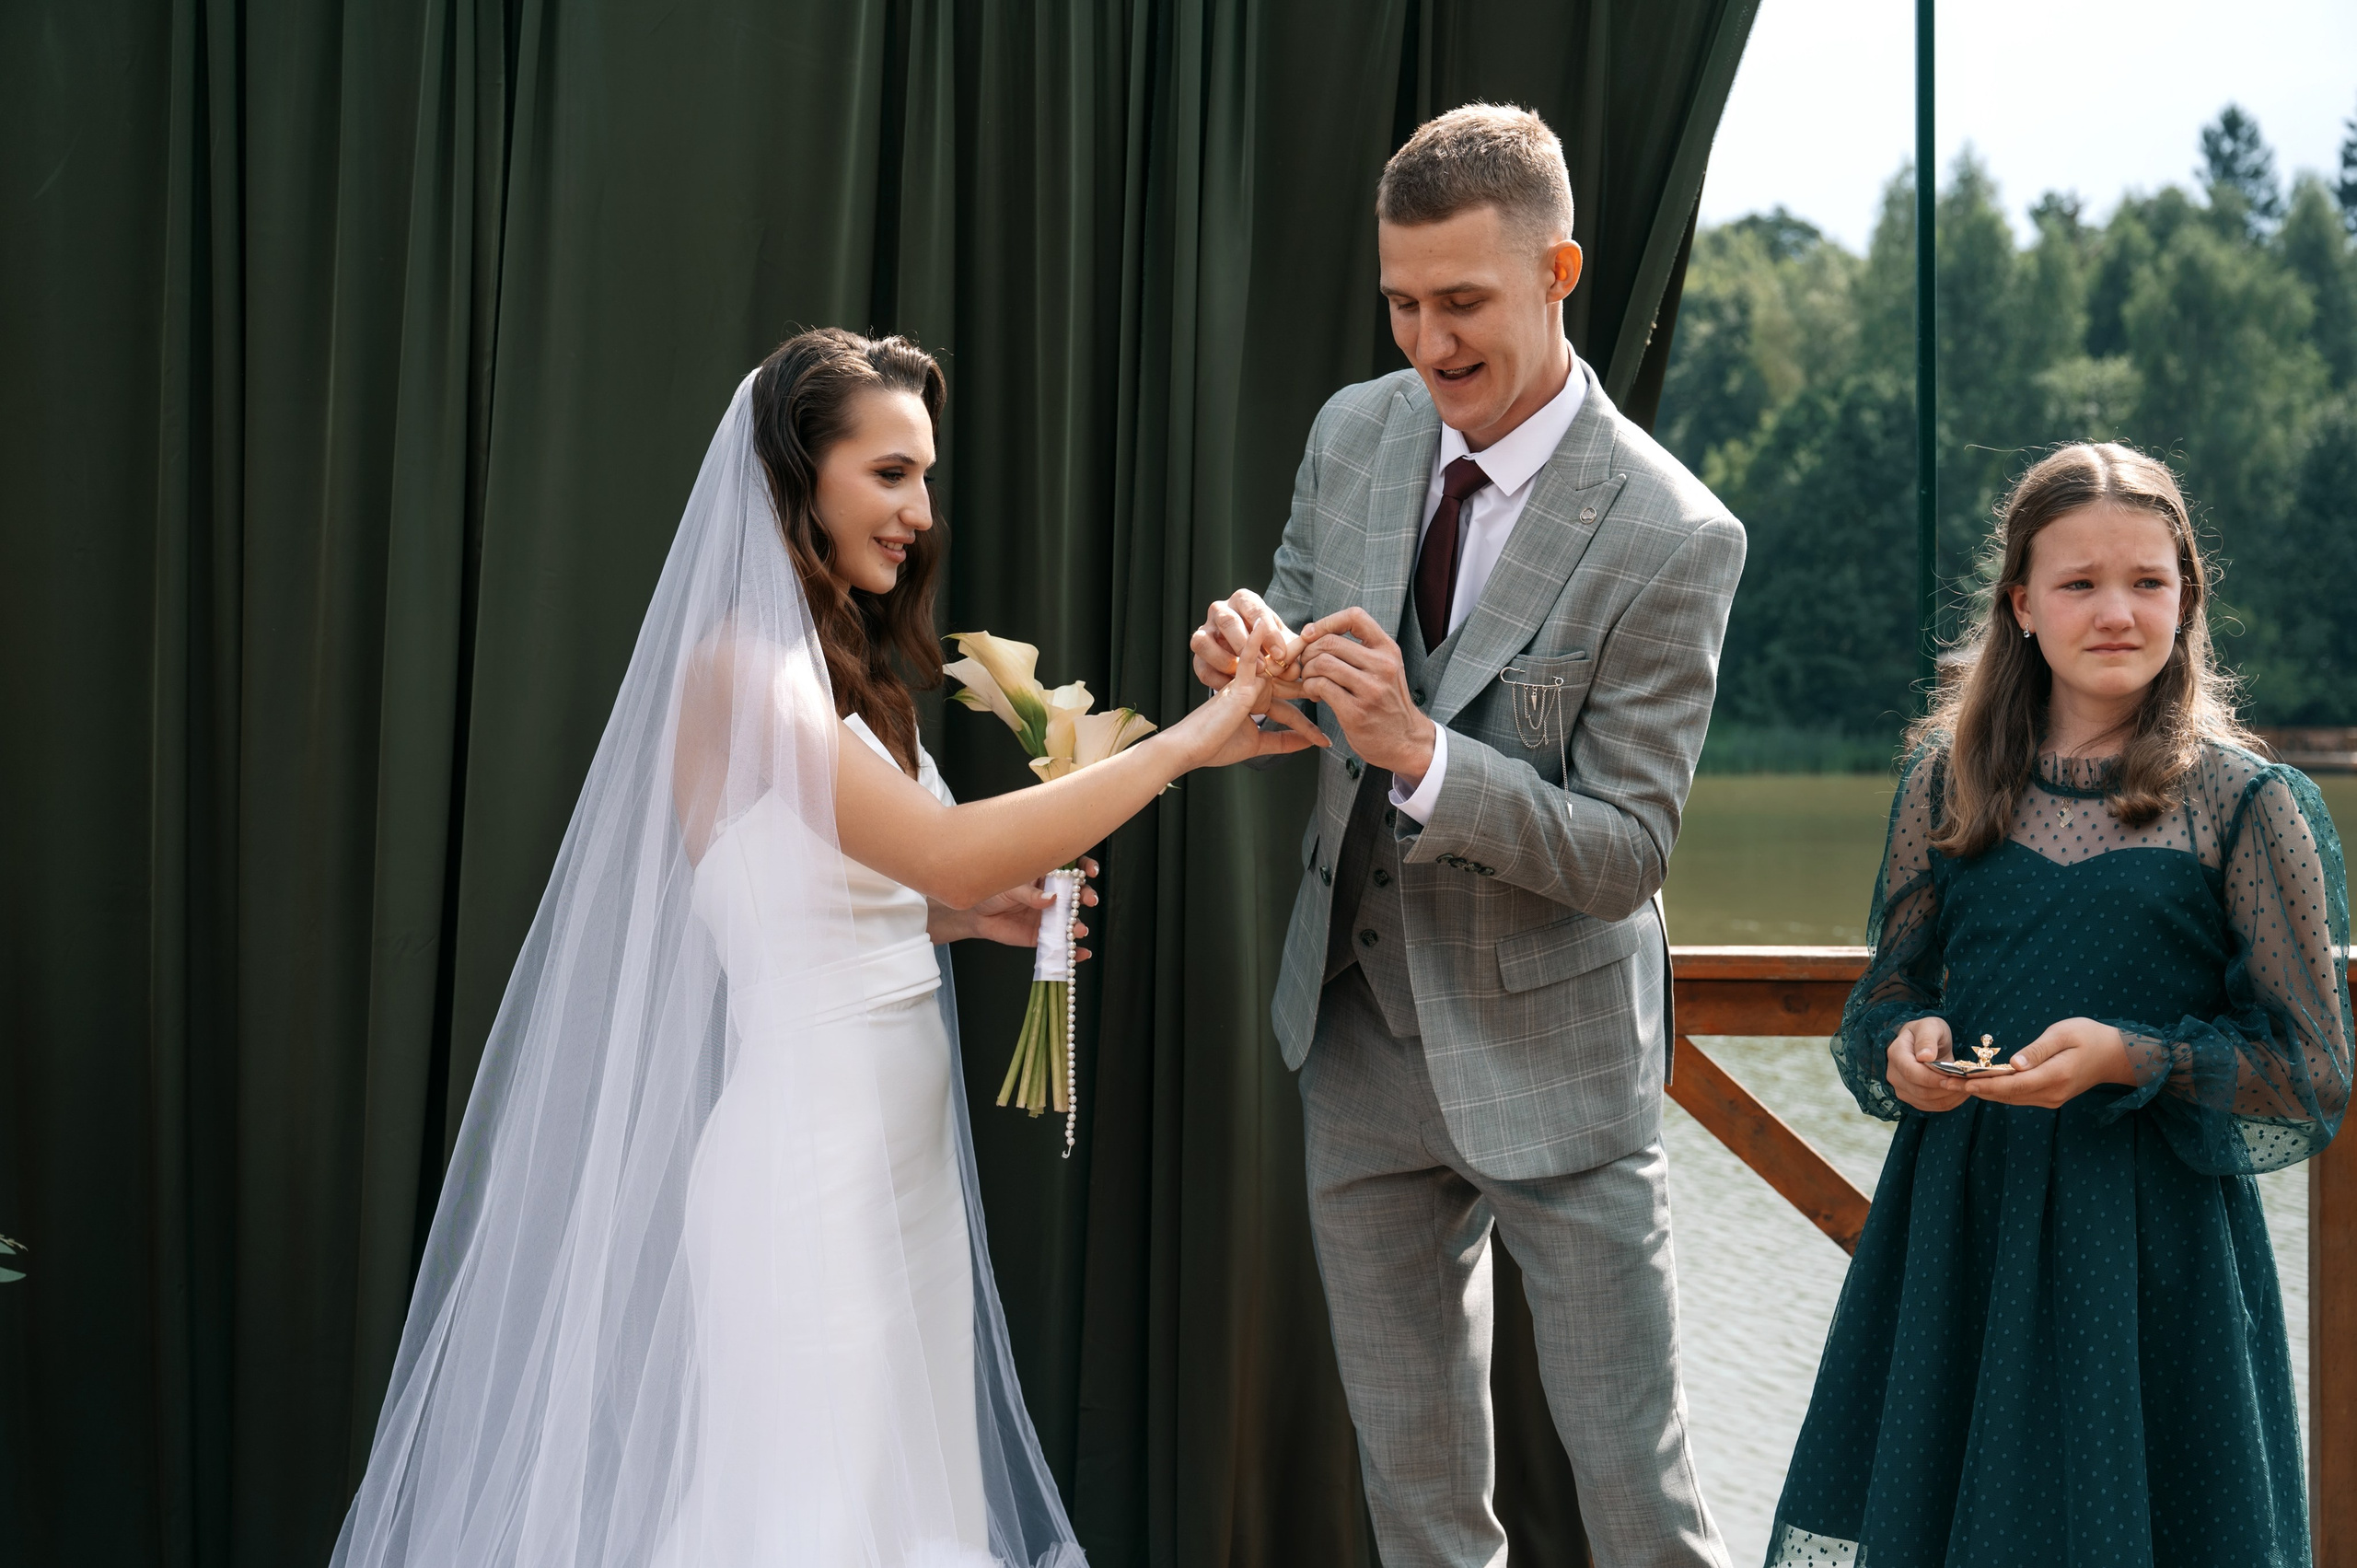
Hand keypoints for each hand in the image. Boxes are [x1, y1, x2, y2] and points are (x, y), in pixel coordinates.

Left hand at [928, 857, 1100, 958]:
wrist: (976, 914)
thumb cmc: (991, 891)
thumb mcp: (1009, 886)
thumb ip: (1030, 893)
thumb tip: (1050, 898)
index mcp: (1045, 875)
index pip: (1071, 868)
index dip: (1085, 867)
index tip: (1090, 871)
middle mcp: (1052, 894)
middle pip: (1077, 893)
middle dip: (1086, 895)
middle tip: (1088, 899)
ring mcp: (1049, 916)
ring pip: (1071, 919)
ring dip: (1079, 924)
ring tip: (1078, 929)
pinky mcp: (1042, 936)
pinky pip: (1060, 943)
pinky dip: (1073, 950)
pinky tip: (1081, 953)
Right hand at [1172, 616, 1327, 767]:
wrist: (1192, 749)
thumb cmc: (1217, 745)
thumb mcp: (1258, 745)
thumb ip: (1282, 741)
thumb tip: (1309, 743)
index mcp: (1259, 700)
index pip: (1290, 703)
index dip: (1309, 710)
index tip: (1328, 725)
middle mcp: (1255, 686)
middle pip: (1288, 675)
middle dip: (1307, 672)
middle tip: (1332, 664)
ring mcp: (1246, 681)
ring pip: (1274, 661)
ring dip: (1293, 653)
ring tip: (1313, 643)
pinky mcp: (1236, 679)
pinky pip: (1248, 655)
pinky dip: (1256, 640)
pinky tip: (1265, 622)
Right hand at [1191, 590, 1295, 691]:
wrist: (1251, 654)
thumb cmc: (1268, 642)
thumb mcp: (1283, 643)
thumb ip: (1291, 654)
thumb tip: (1293, 669)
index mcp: (1244, 600)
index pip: (1254, 609)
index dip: (1268, 633)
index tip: (1280, 655)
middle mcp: (1221, 610)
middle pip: (1226, 620)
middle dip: (1245, 645)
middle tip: (1262, 667)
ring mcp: (1204, 631)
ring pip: (1202, 641)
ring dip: (1223, 659)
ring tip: (1242, 674)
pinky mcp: (1198, 654)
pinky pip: (1200, 665)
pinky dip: (1215, 677)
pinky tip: (1232, 685)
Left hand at [1293, 607, 1435, 784]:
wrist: (1405, 741)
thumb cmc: (1387, 703)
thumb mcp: (1385, 669)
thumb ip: (1360, 651)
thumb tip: (1315, 633)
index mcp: (1388, 650)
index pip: (1355, 617)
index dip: (1327, 622)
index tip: (1313, 635)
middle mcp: (1382, 666)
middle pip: (1330, 642)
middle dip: (1309, 652)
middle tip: (1307, 666)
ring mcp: (1371, 689)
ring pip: (1322, 663)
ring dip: (1308, 672)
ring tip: (1312, 682)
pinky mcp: (1356, 711)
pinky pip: (1321, 686)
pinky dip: (1310, 688)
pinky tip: (1316, 695)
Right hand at [1885, 1016, 1969, 1113]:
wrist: (1925, 1042)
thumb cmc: (1928, 1031)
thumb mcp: (1930, 1026)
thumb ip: (1927, 1039)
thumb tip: (1924, 1057)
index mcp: (1896, 1053)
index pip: (1911, 1073)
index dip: (1933, 1079)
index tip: (1953, 1078)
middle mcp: (1894, 1074)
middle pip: (1920, 1090)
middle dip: (1946, 1089)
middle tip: (1968, 1083)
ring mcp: (1901, 1088)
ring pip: (1927, 1101)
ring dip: (1950, 1097)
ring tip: (1968, 1087)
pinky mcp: (1912, 1098)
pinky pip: (1932, 1106)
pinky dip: (1949, 1102)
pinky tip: (1961, 1092)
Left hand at [1964, 1017, 2134, 1108]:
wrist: (2116, 1056)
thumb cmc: (2090, 1036)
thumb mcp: (2064, 1034)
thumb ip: (2038, 1050)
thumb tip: (2014, 1064)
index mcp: (2055, 1076)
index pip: (2012, 1084)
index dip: (1985, 1084)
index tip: (1961, 1081)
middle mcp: (2052, 1093)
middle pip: (2007, 1094)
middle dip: (1976, 1089)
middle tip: (1945, 1081)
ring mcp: (2052, 1098)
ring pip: (2011, 1098)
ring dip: (1984, 1092)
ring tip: (1954, 1083)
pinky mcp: (2051, 1097)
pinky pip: (2019, 1097)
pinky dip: (1998, 1091)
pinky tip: (1980, 1084)